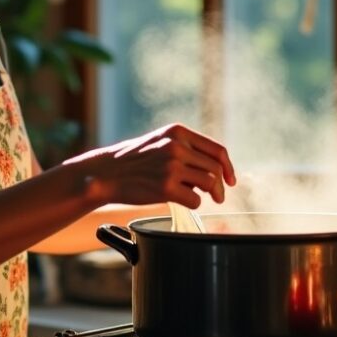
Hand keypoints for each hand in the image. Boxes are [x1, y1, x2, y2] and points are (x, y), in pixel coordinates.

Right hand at [68, 123, 236, 208]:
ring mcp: (171, 166)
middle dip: (221, 186)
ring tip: (199, 198)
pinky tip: (181, 200)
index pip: (217, 149)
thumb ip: (185, 148)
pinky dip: (193, 203)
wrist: (106, 172)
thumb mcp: (160, 141)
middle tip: (218, 197)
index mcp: (178, 132)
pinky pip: (195, 199)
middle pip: (216, 168)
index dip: (228, 167)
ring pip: (209, 183)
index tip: (231, 180)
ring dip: (209, 195)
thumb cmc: (134, 160)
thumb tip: (216, 167)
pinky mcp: (165, 187)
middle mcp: (176, 146)